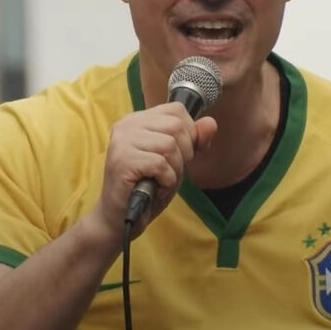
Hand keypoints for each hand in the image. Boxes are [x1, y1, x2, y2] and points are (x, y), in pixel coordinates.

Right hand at [90, 102, 217, 243]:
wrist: (119, 219)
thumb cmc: (148, 187)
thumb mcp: (177, 160)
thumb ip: (193, 140)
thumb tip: (211, 123)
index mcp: (137, 120)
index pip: (176, 110)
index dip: (189, 134)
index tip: (180, 154)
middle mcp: (126, 125)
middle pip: (176, 126)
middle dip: (183, 154)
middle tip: (167, 172)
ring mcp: (122, 142)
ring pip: (170, 146)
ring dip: (174, 170)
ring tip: (159, 181)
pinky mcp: (122, 161)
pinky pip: (161, 164)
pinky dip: (166, 181)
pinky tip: (154, 188)